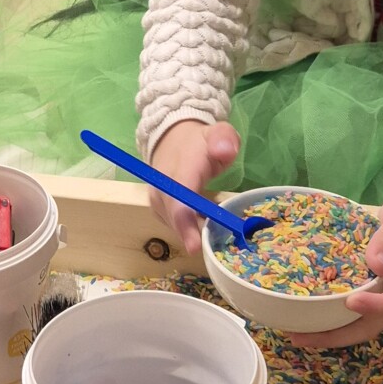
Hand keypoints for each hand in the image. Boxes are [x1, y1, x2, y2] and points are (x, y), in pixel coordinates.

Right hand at [148, 118, 239, 254]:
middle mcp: (162, 186)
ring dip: (190, 232)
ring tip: (212, 236)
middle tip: (208, 251)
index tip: (195, 247)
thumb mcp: (218, 133)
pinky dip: (186, 229)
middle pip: (172, 217)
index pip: (178, 200)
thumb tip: (225, 151)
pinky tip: (201, 228)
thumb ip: (224, 139)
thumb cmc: (201, 142)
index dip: (186, 224)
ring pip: (172, 223)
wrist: (172, 139)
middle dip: (189, 235)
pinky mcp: (157, 207)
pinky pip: (172, 223)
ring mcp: (157, 198)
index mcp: (181, 169)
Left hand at [289, 166, 382, 350]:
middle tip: (302, 337)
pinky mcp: (368, 287)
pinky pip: (350, 306)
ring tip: (296, 334)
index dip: (379, 307)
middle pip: (374, 323)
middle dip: (340, 335)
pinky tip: (303, 313)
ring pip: (360, 321)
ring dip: (330, 331)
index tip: (351, 302)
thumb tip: (375, 265)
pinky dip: (329, 313)